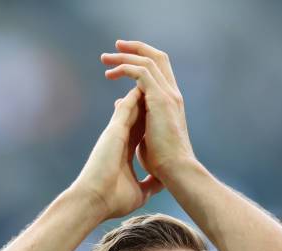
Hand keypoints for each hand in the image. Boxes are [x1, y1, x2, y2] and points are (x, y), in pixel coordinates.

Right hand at [73, 87, 161, 219]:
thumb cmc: (113, 200)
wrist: (96, 200)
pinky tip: (145, 82)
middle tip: (159, 88)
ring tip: (153, 76)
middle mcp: (121, 139)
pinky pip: (127, 105)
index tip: (162, 114)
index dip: (151, 120)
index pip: (142, 130)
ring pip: (133, 106)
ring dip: (143, 91)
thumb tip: (162, 184)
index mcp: (127, 152)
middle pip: (139, 114)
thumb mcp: (140, 193)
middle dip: (148, 101)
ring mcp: (117, 133)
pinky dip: (136, 94)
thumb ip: (150, 185)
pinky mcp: (114, 130)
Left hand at [101, 40, 195, 182]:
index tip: (119, 64)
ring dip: (125, 57)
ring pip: (147, 62)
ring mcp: (168, 95)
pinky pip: (141, 71)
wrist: (175, 171)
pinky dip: (125, 68)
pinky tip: (111, 73)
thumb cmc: (163, 164)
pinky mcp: (160, 99)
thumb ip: (136, 121)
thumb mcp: (145, 138)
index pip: (158, 74)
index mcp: (170, 105)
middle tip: (114, 48)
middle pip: (156, 59)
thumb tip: (119, 105)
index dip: (140, 63)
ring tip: (105, 59)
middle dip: (135, 50)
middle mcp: (171, 96)